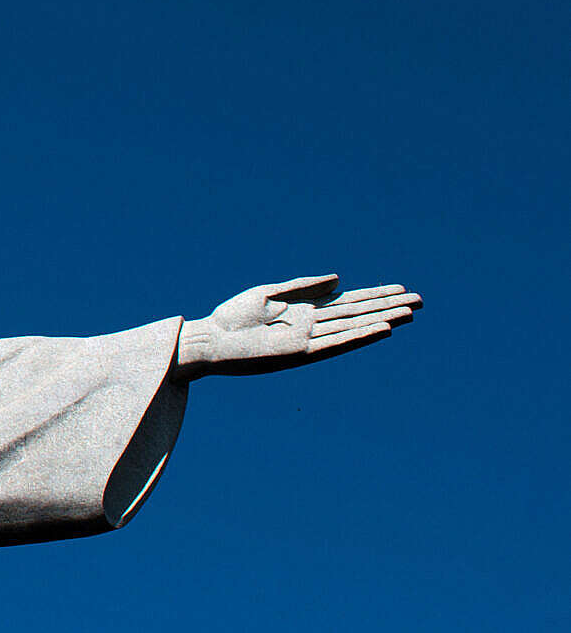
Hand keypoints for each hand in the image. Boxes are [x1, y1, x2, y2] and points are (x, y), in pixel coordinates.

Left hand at [176, 275, 420, 378]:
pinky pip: (337, 344)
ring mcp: (309, 340)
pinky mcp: (301, 353)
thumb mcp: (268, 294)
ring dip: (381, 320)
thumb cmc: (234, 317)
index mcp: (305, 311)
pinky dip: (360, 337)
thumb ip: (303, 287)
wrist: (211, 340)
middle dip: (387, 307)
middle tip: (420, 301)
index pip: (348, 302)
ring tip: (409, 313)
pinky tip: (382, 330)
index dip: (374, 296)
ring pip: (353, 327)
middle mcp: (312, 326)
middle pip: (357, 314)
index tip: (401, 290)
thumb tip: (339, 279)